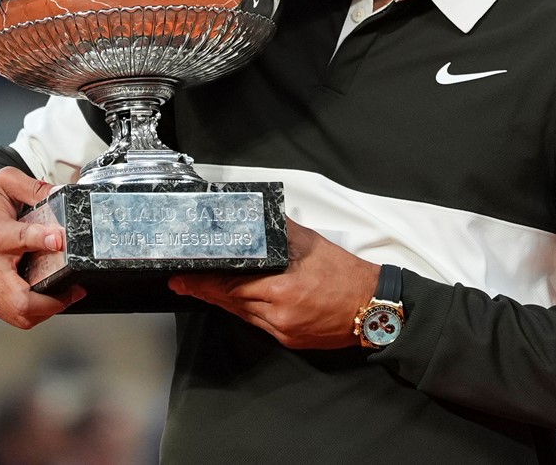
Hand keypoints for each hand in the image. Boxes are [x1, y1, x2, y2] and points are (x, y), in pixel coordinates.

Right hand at [0, 167, 85, 327]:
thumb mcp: (4, 184)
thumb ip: (33, 187)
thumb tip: (60, 193)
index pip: (19, 240)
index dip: (41, 240)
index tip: (58, 240)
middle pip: (20, 299)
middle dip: (52, 301)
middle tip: (74, 290)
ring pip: (19, 315)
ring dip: (47, 310)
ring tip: (66, 295)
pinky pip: (13, 317)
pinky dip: (34, 313)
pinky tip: (46, 298)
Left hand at [168, 219, 377, 349]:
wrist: (373, 307)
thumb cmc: (345, 274)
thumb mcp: (310, 243)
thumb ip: (278, 231)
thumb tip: (254, 216)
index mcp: (284, 289)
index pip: (232, 285)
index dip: (204, 283)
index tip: (183, 278)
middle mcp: (280, 314)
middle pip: (232, 302)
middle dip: (205, 291)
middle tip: (182, 282)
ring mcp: (284, 331)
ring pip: (242, 314)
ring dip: (222, 302)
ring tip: (201, 289)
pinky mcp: (290, 340)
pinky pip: (258, 324)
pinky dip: (244, 310)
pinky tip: (235, 301)